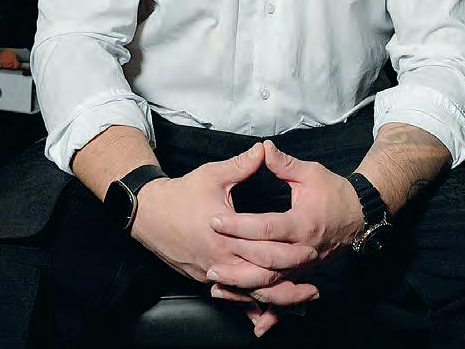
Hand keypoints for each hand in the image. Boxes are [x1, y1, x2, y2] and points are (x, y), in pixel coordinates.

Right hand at [131, 141, 317, 295]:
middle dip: (290, 284)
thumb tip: (264, 150)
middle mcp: (220, 260)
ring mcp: (211, 273)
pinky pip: (232, 297)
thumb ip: (242, 165)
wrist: (149, 213)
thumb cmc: (181, 194)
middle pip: (261, 279)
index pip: (264, 249)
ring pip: (248, 295)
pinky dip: (251, 306)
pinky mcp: (204, 280)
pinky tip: (266, 314)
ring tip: (301, 304)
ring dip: (275, 301)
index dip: (290, 253)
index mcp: (225, 235)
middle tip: (315, 286)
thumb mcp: (213, 175)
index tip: (312, 251)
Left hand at [206, 139, 364, 335]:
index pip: (264, 227)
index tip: (215, 220)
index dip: (238, 225)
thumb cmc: (333, 191)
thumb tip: (262, 148)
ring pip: (272, 284)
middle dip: (235, 261)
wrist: (359, 215)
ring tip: (218, 286)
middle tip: (210, 261)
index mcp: (302, 223)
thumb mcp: (310, 173)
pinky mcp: (305, 276)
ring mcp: (306, 267)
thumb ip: (284, 164)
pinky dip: (270, 308)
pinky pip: (286, 296)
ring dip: (245, 287)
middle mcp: (304, 250)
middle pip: (265, 261)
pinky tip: (254, 320)